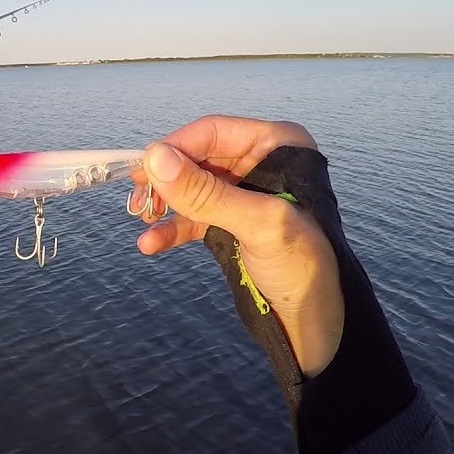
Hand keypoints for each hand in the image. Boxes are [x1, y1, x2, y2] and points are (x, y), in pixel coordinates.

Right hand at [129, 115, 343, 376]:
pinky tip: (152, 243)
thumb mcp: (257, 223)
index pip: (212, 133)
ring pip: (191, 186)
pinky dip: (173, 228)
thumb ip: (205, 192)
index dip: (174, 149)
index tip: (142, 172)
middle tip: (137, 200)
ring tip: (141, 220)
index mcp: (278, 145)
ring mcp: (245, 192)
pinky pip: (196, 215)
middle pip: (197, 158)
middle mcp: (260, 161)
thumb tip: (154, 159)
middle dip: (165, 180)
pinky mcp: (233, 221)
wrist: (317, 320)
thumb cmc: (303, 265)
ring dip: (164, 204)